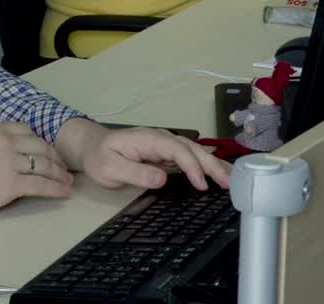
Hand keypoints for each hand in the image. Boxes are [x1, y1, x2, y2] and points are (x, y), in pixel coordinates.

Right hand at [0, 112, 73, 218]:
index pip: (25, 131)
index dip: (39, 141)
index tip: (45, 150)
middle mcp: (5, 142)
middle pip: (40, 147)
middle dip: (55, 157)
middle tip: (62, 167)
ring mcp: (10, 163)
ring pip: (44, 166)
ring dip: (60, 174)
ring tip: (68, 182)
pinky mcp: (11, 185)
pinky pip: (40, 185)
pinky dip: (56, 189)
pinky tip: (63, 192)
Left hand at [55, 118, 230, 191]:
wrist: (90, 146)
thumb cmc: (98, 157)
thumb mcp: (110, 168)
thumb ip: (135, 172)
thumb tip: (162, 178)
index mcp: (147, 139)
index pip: (176, 150)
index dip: (191, 166)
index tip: (202, 185)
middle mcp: (159, 138)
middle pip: (191, 149)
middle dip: (211, 164)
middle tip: (230, 183)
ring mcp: (163, 145)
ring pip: (193, 152)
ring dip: (212, 164)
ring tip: (232, 179)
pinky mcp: (164, 153)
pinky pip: (188, 158)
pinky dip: (204, 166)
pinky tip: (217, 175)